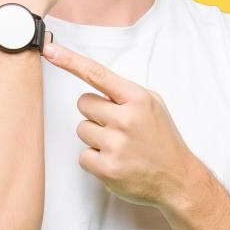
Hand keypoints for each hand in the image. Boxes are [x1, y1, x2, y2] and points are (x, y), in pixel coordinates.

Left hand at [42, 41, 200, 209]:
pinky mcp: (107, 168)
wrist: (178, 179)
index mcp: (137, 99)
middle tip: (117, 126)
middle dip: (95, 113)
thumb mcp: (152, 105)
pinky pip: (82, 155)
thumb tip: (94, 80)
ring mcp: (115, 144)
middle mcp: (126, 119)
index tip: (50, 50)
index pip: (97, 74)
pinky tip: (116, 161)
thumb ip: (124, 93)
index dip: (70, 61)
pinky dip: (95, 160)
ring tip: (120, 146)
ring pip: (81, 129)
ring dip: (95, 137)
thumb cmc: (162, 140)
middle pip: (83, 103)